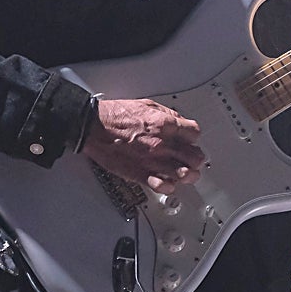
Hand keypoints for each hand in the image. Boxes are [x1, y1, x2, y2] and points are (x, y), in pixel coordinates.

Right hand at [81, 98, 205, 193]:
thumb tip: (178, 120)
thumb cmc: (116, 116)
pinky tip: (168, 182)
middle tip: (192, 157)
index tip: (190, 139)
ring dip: (188, 174)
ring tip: (184, 172)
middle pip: (195, 156)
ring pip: (185, 174)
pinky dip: (169, 186)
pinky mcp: (141, 174)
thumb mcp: (146, 105)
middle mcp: (162, 144)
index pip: (195, 133)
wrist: (95, 128)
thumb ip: (166, 113)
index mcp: (165, 124)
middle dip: (195, 157)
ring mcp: (153, 161)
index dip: (193, 136)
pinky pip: (164, 186)